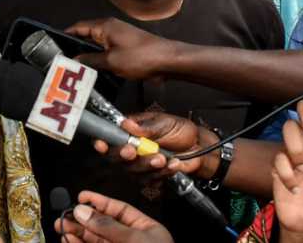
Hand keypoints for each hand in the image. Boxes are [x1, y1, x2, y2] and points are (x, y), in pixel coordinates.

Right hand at [54, 190, 172, 242]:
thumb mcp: (134, 240)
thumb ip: (108, 227)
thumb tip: (83, 211)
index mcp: (146, 230)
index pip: (120, 211)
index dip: (100, 202)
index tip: (81, 196)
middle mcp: (132, 242)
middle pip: (104, 226)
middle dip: (84, 220)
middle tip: (64, 215)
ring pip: (96, 241)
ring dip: (78, 234)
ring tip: (61, 227)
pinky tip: (69, 240)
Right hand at [66, 18, 178, 80]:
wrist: (167, 61)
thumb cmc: (140, 57)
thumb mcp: (111, 62)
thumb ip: (90, 60)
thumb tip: (74, 60)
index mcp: (104, 26)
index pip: (78, 27)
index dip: (66, 36)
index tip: (54, 46)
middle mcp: (110, 28)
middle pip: (86, 36)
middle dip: (75, 47)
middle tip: (62, 61)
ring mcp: (119, 36)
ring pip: (96, 44)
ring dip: (88, 54)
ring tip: (75, 67)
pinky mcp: (125, 46)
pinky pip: (106, 50)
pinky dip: (99, 58)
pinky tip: (94, 70)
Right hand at [91, 112, 216, 181]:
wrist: (200, 148)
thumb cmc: (181, 131)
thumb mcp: (165, 122)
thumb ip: (146, 126)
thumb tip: (126, 124)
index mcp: (131, 131)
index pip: (110, 137)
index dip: (102, 142)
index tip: (102, 145)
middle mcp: (132, 148)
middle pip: (116, 158)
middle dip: (124, 156)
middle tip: (133, 151)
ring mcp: (141, 164)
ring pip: (133, 171)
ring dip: (148, 165)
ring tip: (163, 157)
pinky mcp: (151, 176)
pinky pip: (149, 180)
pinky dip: (162, 173)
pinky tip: (173, 165)